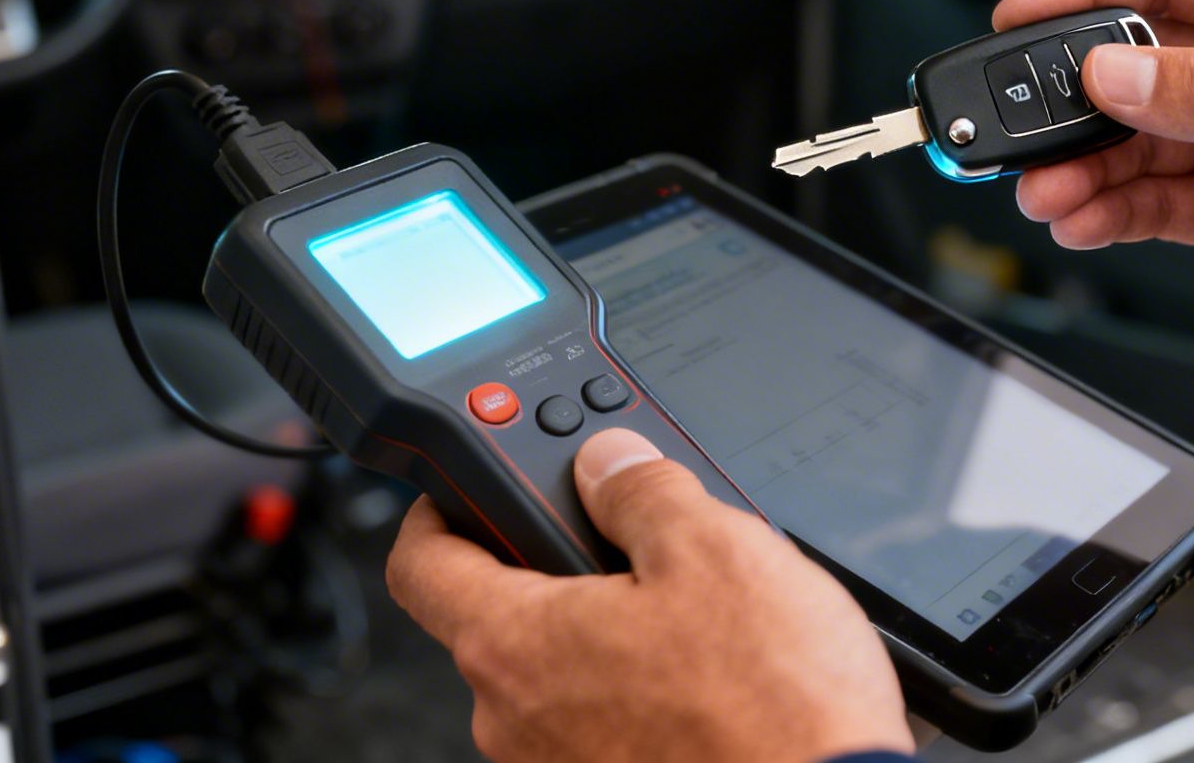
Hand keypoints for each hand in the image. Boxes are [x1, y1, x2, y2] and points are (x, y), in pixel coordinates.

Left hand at [386, 429, 910, 762]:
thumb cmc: (771, 706)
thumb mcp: (717, 548)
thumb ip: (643, 489)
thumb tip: (610, 461)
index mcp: (516, 642)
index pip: (421, 561)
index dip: (438, 505)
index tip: (465, 483)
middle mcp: (515, 716)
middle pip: (505, 610)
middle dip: (565, 559)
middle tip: (636, 530)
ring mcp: (556, 762)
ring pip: (565, 664)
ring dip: (616, 623)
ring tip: (703, 606)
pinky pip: (604, 713)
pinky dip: (644, 680)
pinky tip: (715, 667)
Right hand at [997, 0, 1193, 464]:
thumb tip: (1119, 74)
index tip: (1023, 15)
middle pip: (1135, 67)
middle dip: (1071, 100)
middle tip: (1014, 125)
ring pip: (1134, 142)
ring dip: (1082, 167)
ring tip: (1045, 193)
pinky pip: (1153, 201)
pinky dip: (1110, 213)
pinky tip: (1082, 221)